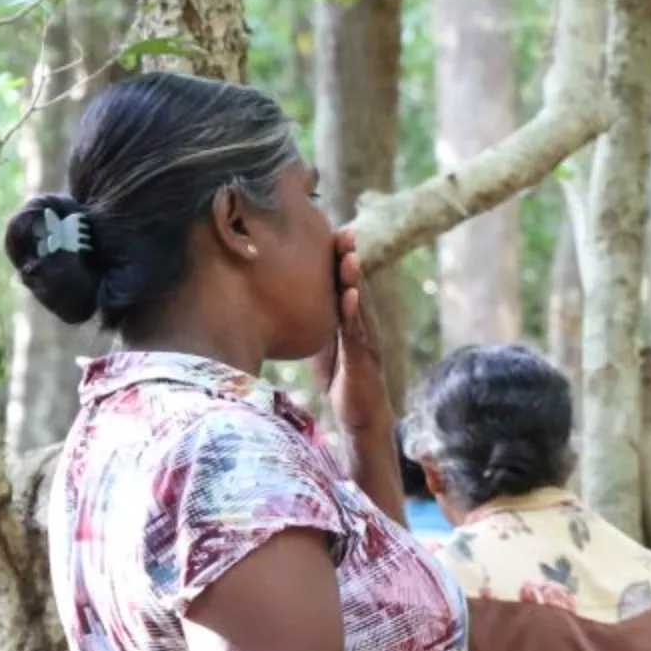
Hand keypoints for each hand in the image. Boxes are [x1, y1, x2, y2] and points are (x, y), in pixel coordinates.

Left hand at [314, 225, 390, 440]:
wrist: (362, 418)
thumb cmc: (341, 381)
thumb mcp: (322, 346)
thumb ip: (314, 323)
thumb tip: (285, 303)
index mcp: (350, 321)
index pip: (344, 285)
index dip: (338, 260)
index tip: (332, 232)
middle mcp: (362, 327)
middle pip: (356, 287)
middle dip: (350, 259)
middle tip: (344, 233)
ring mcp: (366, 343)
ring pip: (360, 306)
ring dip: (355, 281)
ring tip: (349, 257)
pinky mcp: (364, 361)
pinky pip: (358, 335)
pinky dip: (354, 315)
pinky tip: (350, 297)